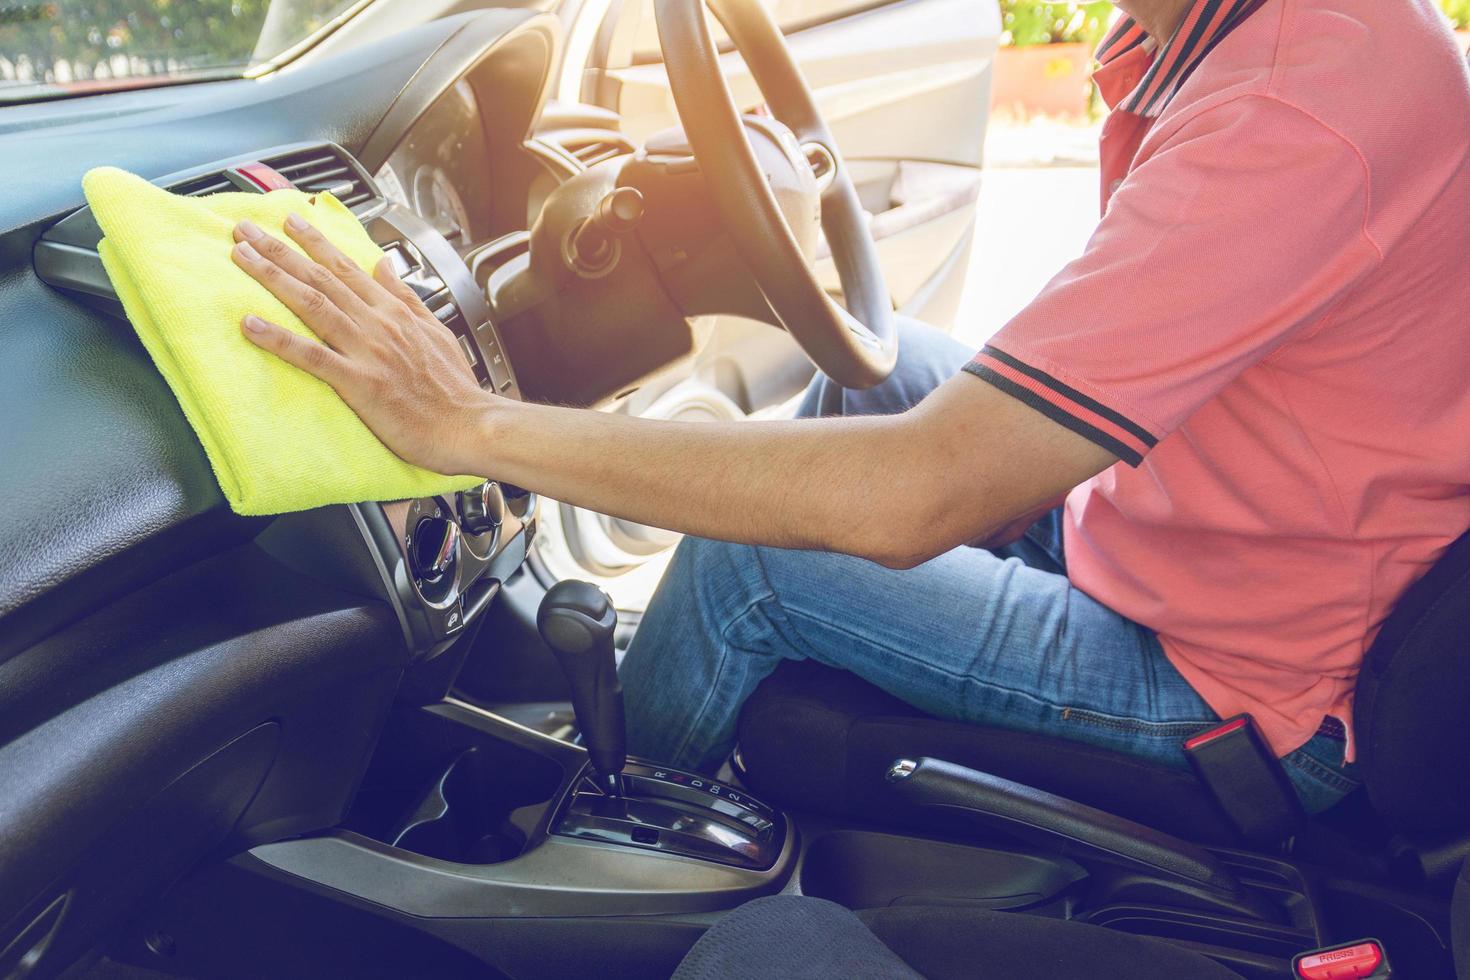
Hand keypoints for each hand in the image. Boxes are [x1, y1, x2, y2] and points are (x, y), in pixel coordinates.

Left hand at [231, 214, 491, 475]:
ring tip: (241, 257)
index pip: (348, 267)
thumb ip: (406, 296)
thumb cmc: (455, 390)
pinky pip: (312, 356)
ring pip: (313, 304)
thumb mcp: (437, 331)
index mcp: (395, 312)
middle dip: (279, 249)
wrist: (470, 426)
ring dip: (273, 277)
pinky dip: (280, 339)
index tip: (290, 221)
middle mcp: (378, 324)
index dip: (315, 242)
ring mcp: (367, 351)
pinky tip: (251, 325)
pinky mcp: (359, 382)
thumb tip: (386, 265)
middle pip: (321, 277)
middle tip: (246, 230)